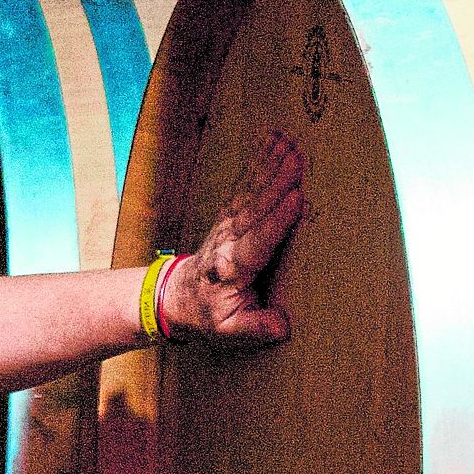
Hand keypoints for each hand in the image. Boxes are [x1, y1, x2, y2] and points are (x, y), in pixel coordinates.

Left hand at [160, 132, 304, 343]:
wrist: (174, 297)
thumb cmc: (208, 314)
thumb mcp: (229, 331)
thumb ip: (256, 327)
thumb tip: (283, 324)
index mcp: (231, 268)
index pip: (257, 241)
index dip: (277, 220)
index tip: (297, 199)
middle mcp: (228, 240)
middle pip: (255, 208)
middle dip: (277, 181)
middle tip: (298, 157)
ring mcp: (226, 224)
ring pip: (250, 191)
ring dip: (270, 165)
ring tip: (289, 142)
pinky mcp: (228, 215)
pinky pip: (245, 185)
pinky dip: (259, 162)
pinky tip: (273, 142)